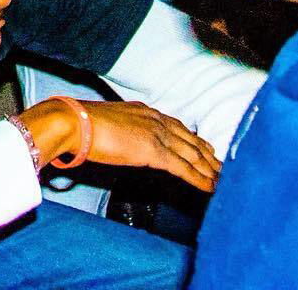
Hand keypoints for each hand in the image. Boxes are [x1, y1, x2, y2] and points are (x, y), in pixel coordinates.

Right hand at [21, 98, 221, 191]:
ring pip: (192, 154)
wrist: (75, 123)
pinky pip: (184, 168)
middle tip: (222, 167)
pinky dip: (200, 178)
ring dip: (210, 169)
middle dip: (208, 155)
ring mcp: (156, 134)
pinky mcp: (154, 152)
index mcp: (144, 111)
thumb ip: (124, 131)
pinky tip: (211, 187)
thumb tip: (124, 142)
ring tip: (223, 180)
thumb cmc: (83, 123)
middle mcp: (155, 119)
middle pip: (190, 140)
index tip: (207, 149)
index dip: (194, 139)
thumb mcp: (111, 123)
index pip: (177, 126)